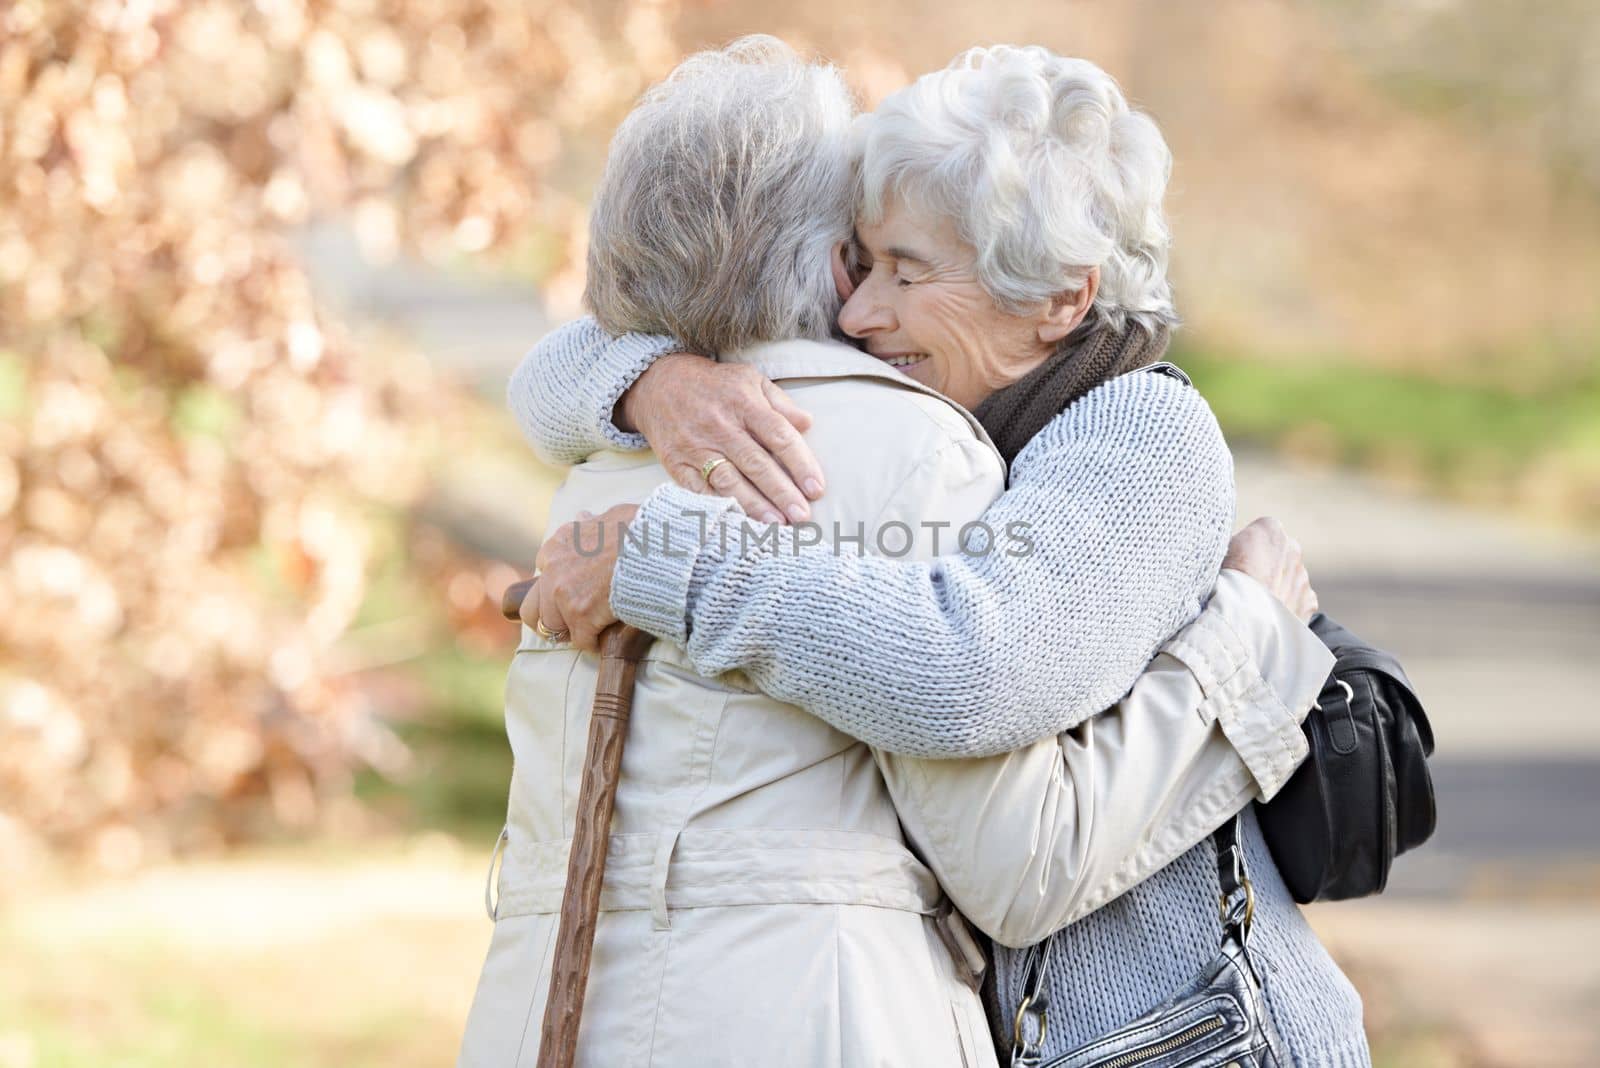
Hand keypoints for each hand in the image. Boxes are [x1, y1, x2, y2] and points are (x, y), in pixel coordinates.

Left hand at [521, 503, 639, 651]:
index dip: (557, 586)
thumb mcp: (609, 517)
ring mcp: (563, 595)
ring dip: (570, 631)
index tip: (573, 592)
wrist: (651, 547)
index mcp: (557, 545)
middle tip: (567, 625)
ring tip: (588, 633)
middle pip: (533, 608)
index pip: (543, 572)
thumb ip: (591, 524)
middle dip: (548, 618)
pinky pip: (581, 640)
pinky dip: (593, 642)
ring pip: (552, 628)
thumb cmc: (638, 530)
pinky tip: (604, 638)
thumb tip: (584, 518)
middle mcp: (553, 570)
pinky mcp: (581, 615)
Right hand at [620, 353, 825, 524]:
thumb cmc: (714, 385)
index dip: (800, 464)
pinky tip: (737, 522)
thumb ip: (780, 403)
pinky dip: (718, 508)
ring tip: (776, 524)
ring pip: (728, 481)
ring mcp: (696, 447)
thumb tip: (808, 424)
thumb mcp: (750, 380)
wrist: (657, 384)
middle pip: (756, 463)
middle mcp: (720, 426)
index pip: (779, 436)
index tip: (816, 489)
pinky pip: (699, 491)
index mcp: (744, 403)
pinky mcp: (677, 464)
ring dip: (753, 505)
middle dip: (781, 492)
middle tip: (802, 515)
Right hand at [1222, 517, 1318, 621]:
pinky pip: (1297, 600)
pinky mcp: (1309, 602)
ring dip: (1275, 587)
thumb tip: (1231, 555)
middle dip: (1265, 567)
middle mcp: (1292, 548)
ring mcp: (1302, 576)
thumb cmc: (1224, 584)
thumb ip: (1232, 548)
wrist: (1242, 621)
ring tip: (1254, 604)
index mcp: (1269, 529)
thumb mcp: (1218, 554)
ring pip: (1288, 578)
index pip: (1256, 533)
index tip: (1233, 564)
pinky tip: (1268, 616)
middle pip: (1276, 554)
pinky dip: (1285, 607)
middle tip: (1244, 584)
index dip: (1243, 549)